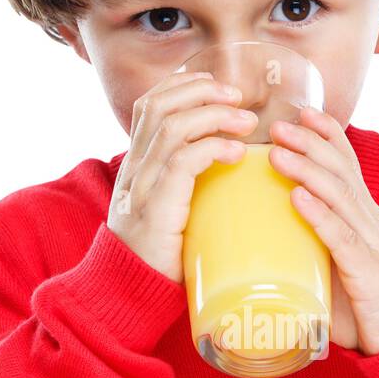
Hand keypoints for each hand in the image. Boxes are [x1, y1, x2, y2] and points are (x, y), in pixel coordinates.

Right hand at [107, 71, 256, 281]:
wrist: (131, 293)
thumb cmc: (161, 256)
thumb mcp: (171, 209)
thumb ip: (186, 183)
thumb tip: (228, 162)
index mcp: (136, 165)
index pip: (149, 105)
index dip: (182, 86)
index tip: (216, 84)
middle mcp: (134, 169)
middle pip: (160, 106)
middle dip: (202, 92)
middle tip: (239, 96)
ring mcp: (141, 187)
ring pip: (173, 128)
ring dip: (215, 116)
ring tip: (247, 122)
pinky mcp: (156, 209)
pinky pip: (182, 162)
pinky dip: (212, 149)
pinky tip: (237, 152)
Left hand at [268, 108, 378, 354]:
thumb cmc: (370, 307)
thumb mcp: (343, 269)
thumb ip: (317, 251)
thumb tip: (270, 244)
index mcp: (367, 221)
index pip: (349, 167)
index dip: (328, 137)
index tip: (303, 112)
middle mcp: (372, 225)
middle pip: (342, 174)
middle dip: (311, 145)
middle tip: (279, 125)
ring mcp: (373, 247)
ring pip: (340, 199)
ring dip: (307, 171)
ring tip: (278, 154)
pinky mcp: (368, 275)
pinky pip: (341, 239)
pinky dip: (319, 216)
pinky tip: (298, 198)